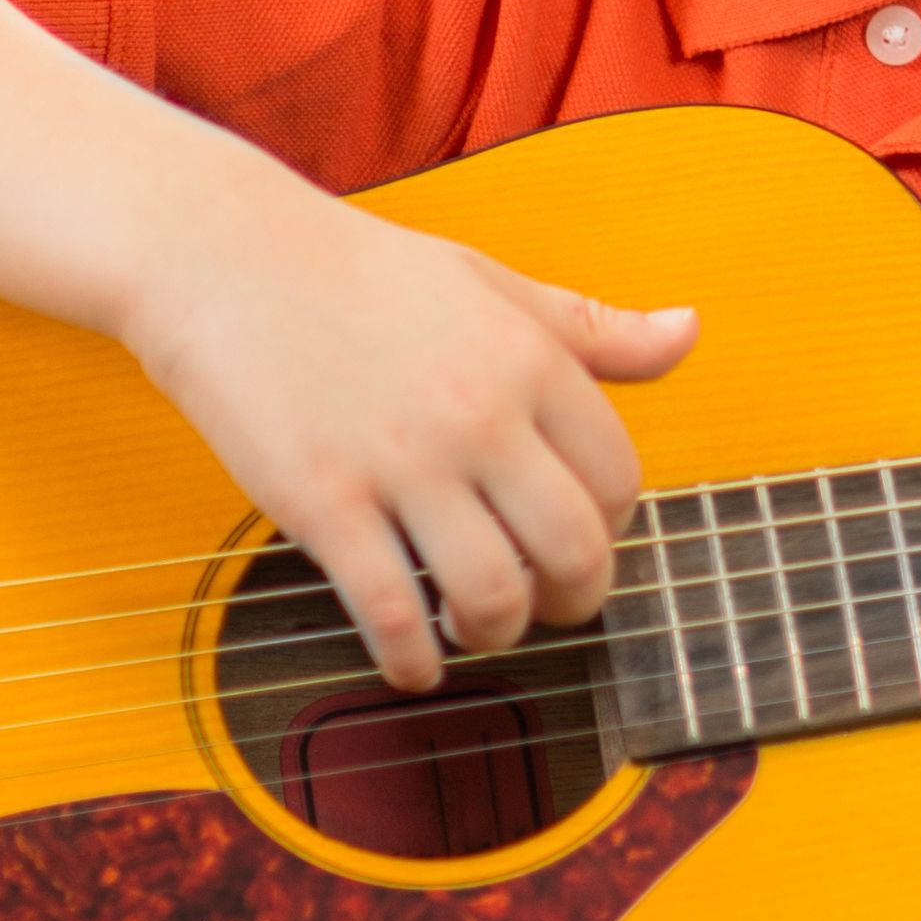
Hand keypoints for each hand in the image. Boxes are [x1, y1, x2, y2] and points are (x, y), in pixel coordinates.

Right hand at [116, 178, 699, 692]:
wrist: (231, 258)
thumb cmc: (366, 274)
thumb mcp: (496, 285)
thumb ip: (595, 328)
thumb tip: (689, 333)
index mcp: (532, 361)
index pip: (620, 481)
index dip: (611, 529)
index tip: (580, 539)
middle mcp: (479, 416)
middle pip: (573, 552)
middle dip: (575, 601)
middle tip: (550, 606)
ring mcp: (400, 465)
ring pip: (490, 595)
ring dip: (496, 635)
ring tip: (477, 626)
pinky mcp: (322, 504)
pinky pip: (389, 612)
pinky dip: (412, 659)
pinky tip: (412, 662)